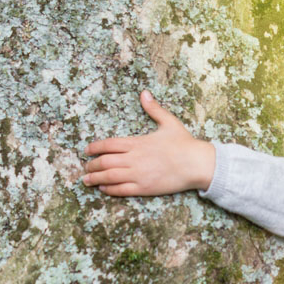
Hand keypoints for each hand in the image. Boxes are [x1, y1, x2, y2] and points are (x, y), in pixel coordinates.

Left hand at [82, 90, 215, 195]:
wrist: (197, 164)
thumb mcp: (169, 122)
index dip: (94, 147)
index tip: (87, 150)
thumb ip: (154, 109)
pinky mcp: (144, 187)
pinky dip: (109, 189)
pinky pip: (121, 190)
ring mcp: (138, 174)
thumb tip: (144, 93)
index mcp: (137, 142)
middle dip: (91, 165)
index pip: (108, 144)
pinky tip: (104, 189)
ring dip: (95, 179)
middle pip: (104, 161)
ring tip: (87, 180)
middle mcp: (134, 158)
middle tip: (86, 167)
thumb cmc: (184, 143)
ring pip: (109, 176)